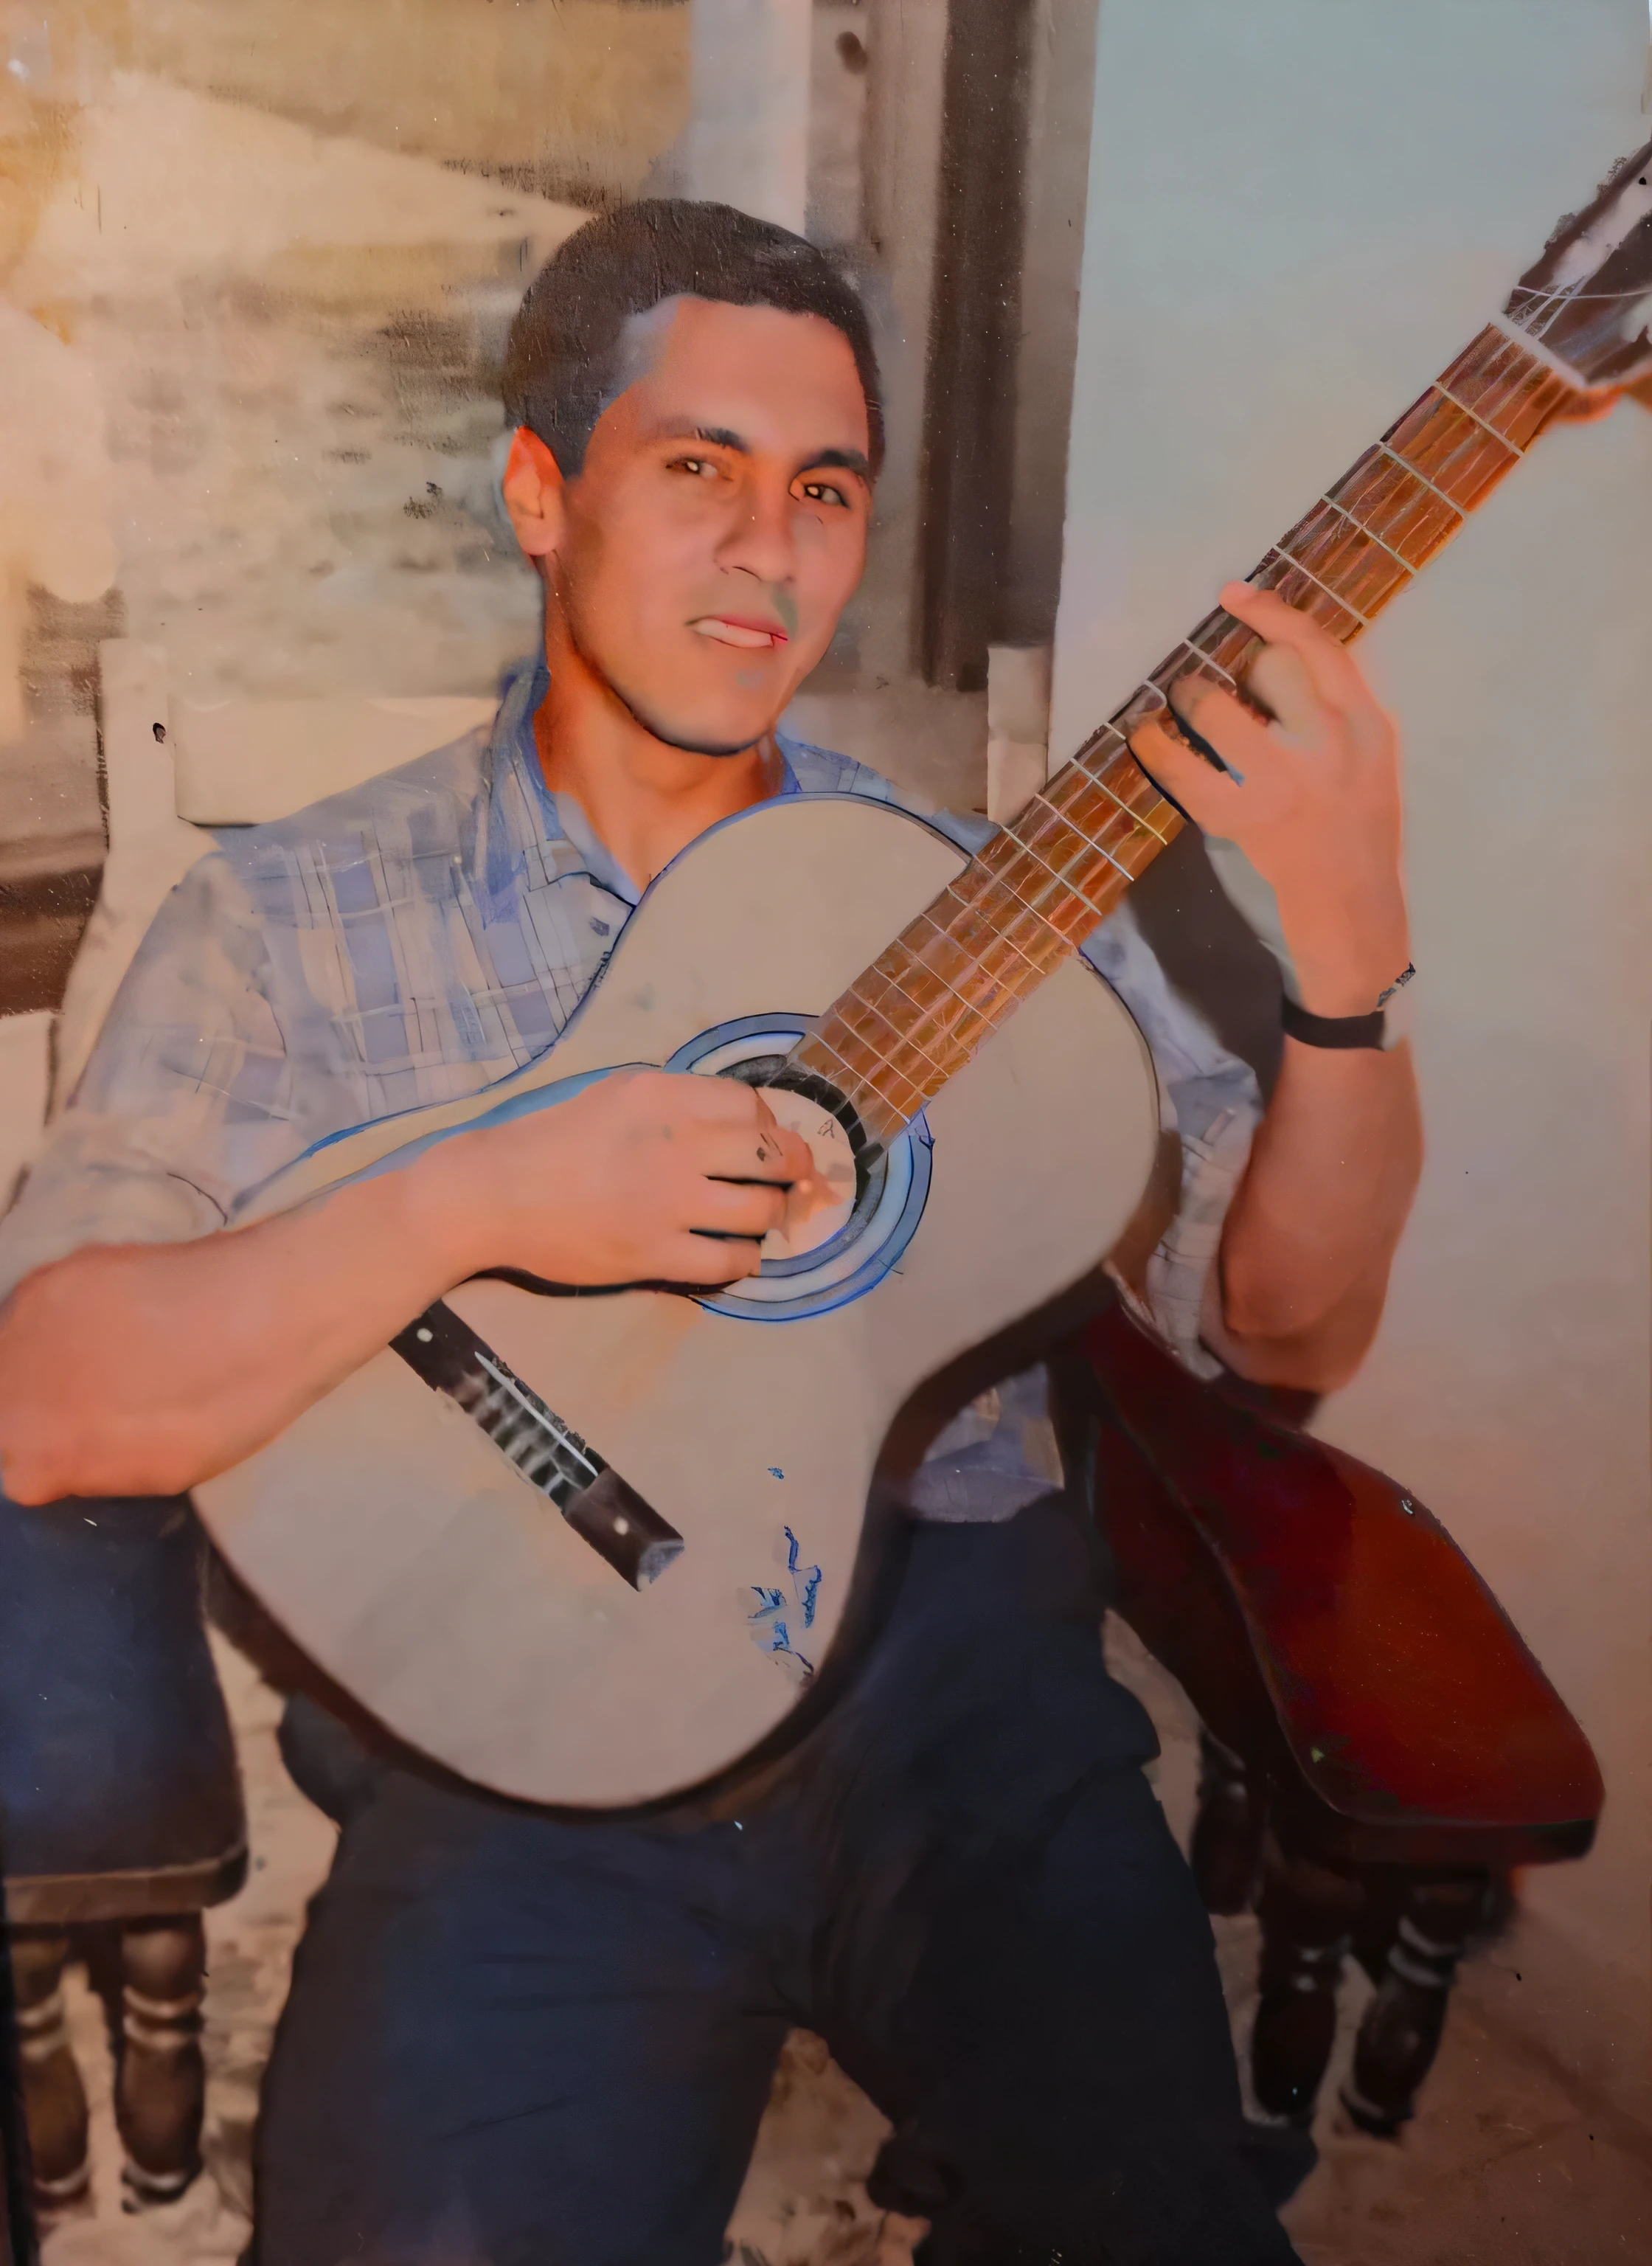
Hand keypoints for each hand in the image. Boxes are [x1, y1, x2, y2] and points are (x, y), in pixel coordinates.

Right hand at [415, 1068, 818, 1287]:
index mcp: (662, 1097)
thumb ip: (672, 1102)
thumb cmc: (547, 1140)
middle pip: (771, 1155)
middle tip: (793, 1180)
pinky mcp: (655, 1253)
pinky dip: (745, 1259)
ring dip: (772, 1216)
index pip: (750, 1105)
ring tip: (764, 1219)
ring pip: (760, 1210)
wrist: (493, 1194)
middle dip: (793, 1168)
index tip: (764, 1139)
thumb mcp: (613, 1094)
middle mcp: (675, 1144)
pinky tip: (739, 1256)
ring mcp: (668, 1203)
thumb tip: (733, 1120)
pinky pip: (728, 1260)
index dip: (769, 1124)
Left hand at [1129, 582, 1410, 1015]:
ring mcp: (1282, 779)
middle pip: (1265, 665)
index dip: (1271, 612)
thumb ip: (1336, 716)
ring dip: (1187, 700)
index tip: (1235, 596)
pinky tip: (1146, 741)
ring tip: (1172, 710)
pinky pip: (1180, 765)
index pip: (1319, 645)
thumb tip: (1275, 667)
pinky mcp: (1240, 816)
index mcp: (1367, 724)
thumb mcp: (1371, 764)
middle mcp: (1329, 742)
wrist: (1353, 918)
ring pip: (1214, 706)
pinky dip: (1154, 747)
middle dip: (1229, 670)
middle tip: (1206, 686)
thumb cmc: (1357, 838)